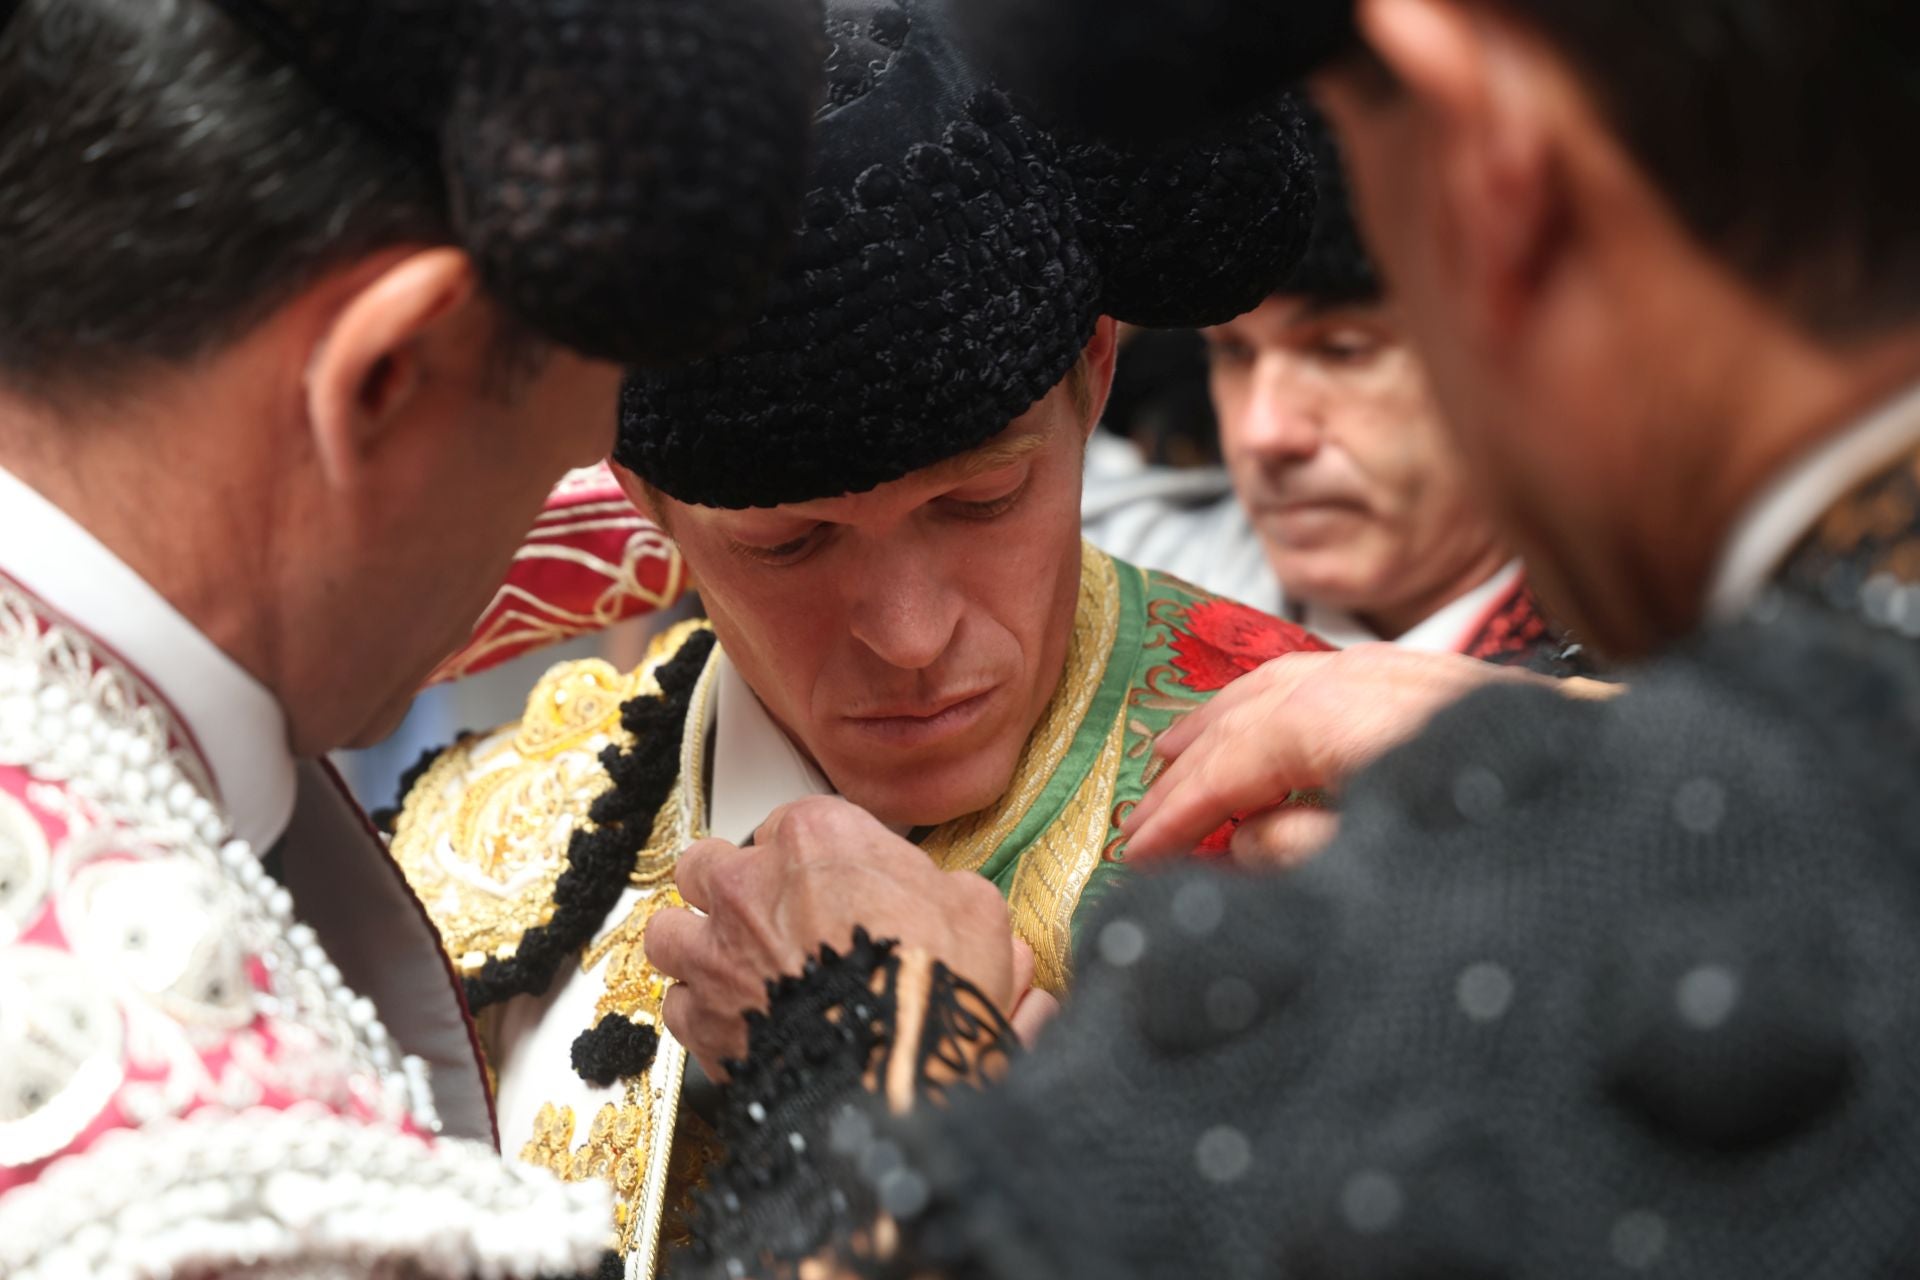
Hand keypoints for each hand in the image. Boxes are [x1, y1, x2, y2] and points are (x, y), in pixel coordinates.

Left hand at [645, 796, 1022, 1079]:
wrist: (897, 1074)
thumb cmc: (936, 987)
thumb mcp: (976, 911)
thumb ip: (947, 893)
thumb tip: (955, 904)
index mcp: (817, 837)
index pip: (790, 822)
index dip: (807, 857)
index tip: (827, 881)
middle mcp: (751, 884)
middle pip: (707, 864)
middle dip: (727, 887)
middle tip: (763, 914)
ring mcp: (716, 952)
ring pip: (670, 930)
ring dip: (695, 945)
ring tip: (730, 967)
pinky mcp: (702, 1021)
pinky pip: (677, 1005)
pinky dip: (700, 1015)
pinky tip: (734, 1024)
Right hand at [1122, 646, 1542, 866]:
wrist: (1641, 787)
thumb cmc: (1521, 837)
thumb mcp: (1393, 866)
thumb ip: (1302, 848)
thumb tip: (1243, 836)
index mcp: (1347, 723)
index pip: (1229, 767)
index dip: (1174, 815)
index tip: (1131, 856)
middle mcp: (1364, 679)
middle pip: (1242, 717)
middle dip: (1183, 770)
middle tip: (1135, 824)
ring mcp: (1399, 669)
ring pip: (1275, 683)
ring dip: (1216, 721)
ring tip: (1167, 754)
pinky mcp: (1429, 677)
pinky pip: (1317, 676)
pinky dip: (1266, 699)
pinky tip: (1258, 720)